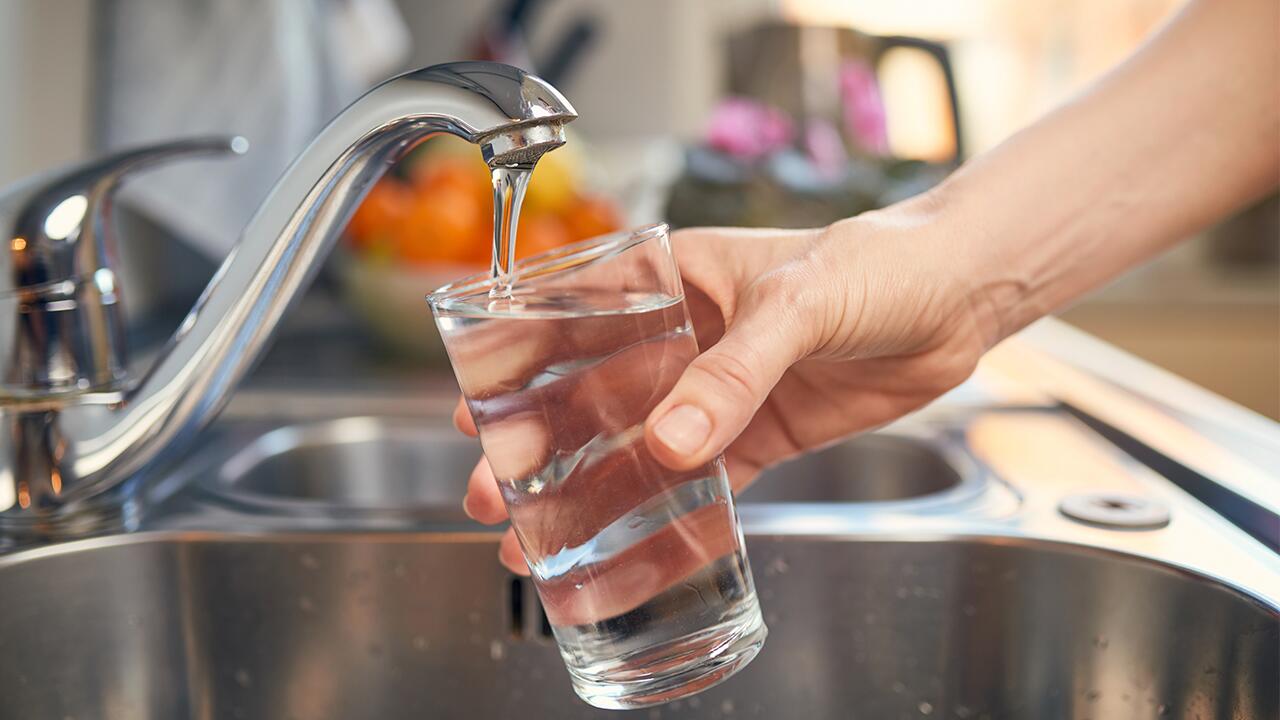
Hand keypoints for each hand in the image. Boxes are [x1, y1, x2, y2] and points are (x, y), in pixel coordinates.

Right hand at [456, 202, 993, 573]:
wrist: (957, 298)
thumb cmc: (877, 264)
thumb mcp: (797, 304)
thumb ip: (734, 371)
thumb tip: (671, 440)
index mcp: (675, 279)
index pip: (577, 317)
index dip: (520, 362)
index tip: (477, 406)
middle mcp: (686, 336)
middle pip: (594, 394)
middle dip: (540, 444)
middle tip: (495, 491)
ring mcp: (720, 389)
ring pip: (640, 445)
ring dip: (592, 488)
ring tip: (543, 534)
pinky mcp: (759, 433)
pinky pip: (704, 481)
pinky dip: (667, 513)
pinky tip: (630, 543)